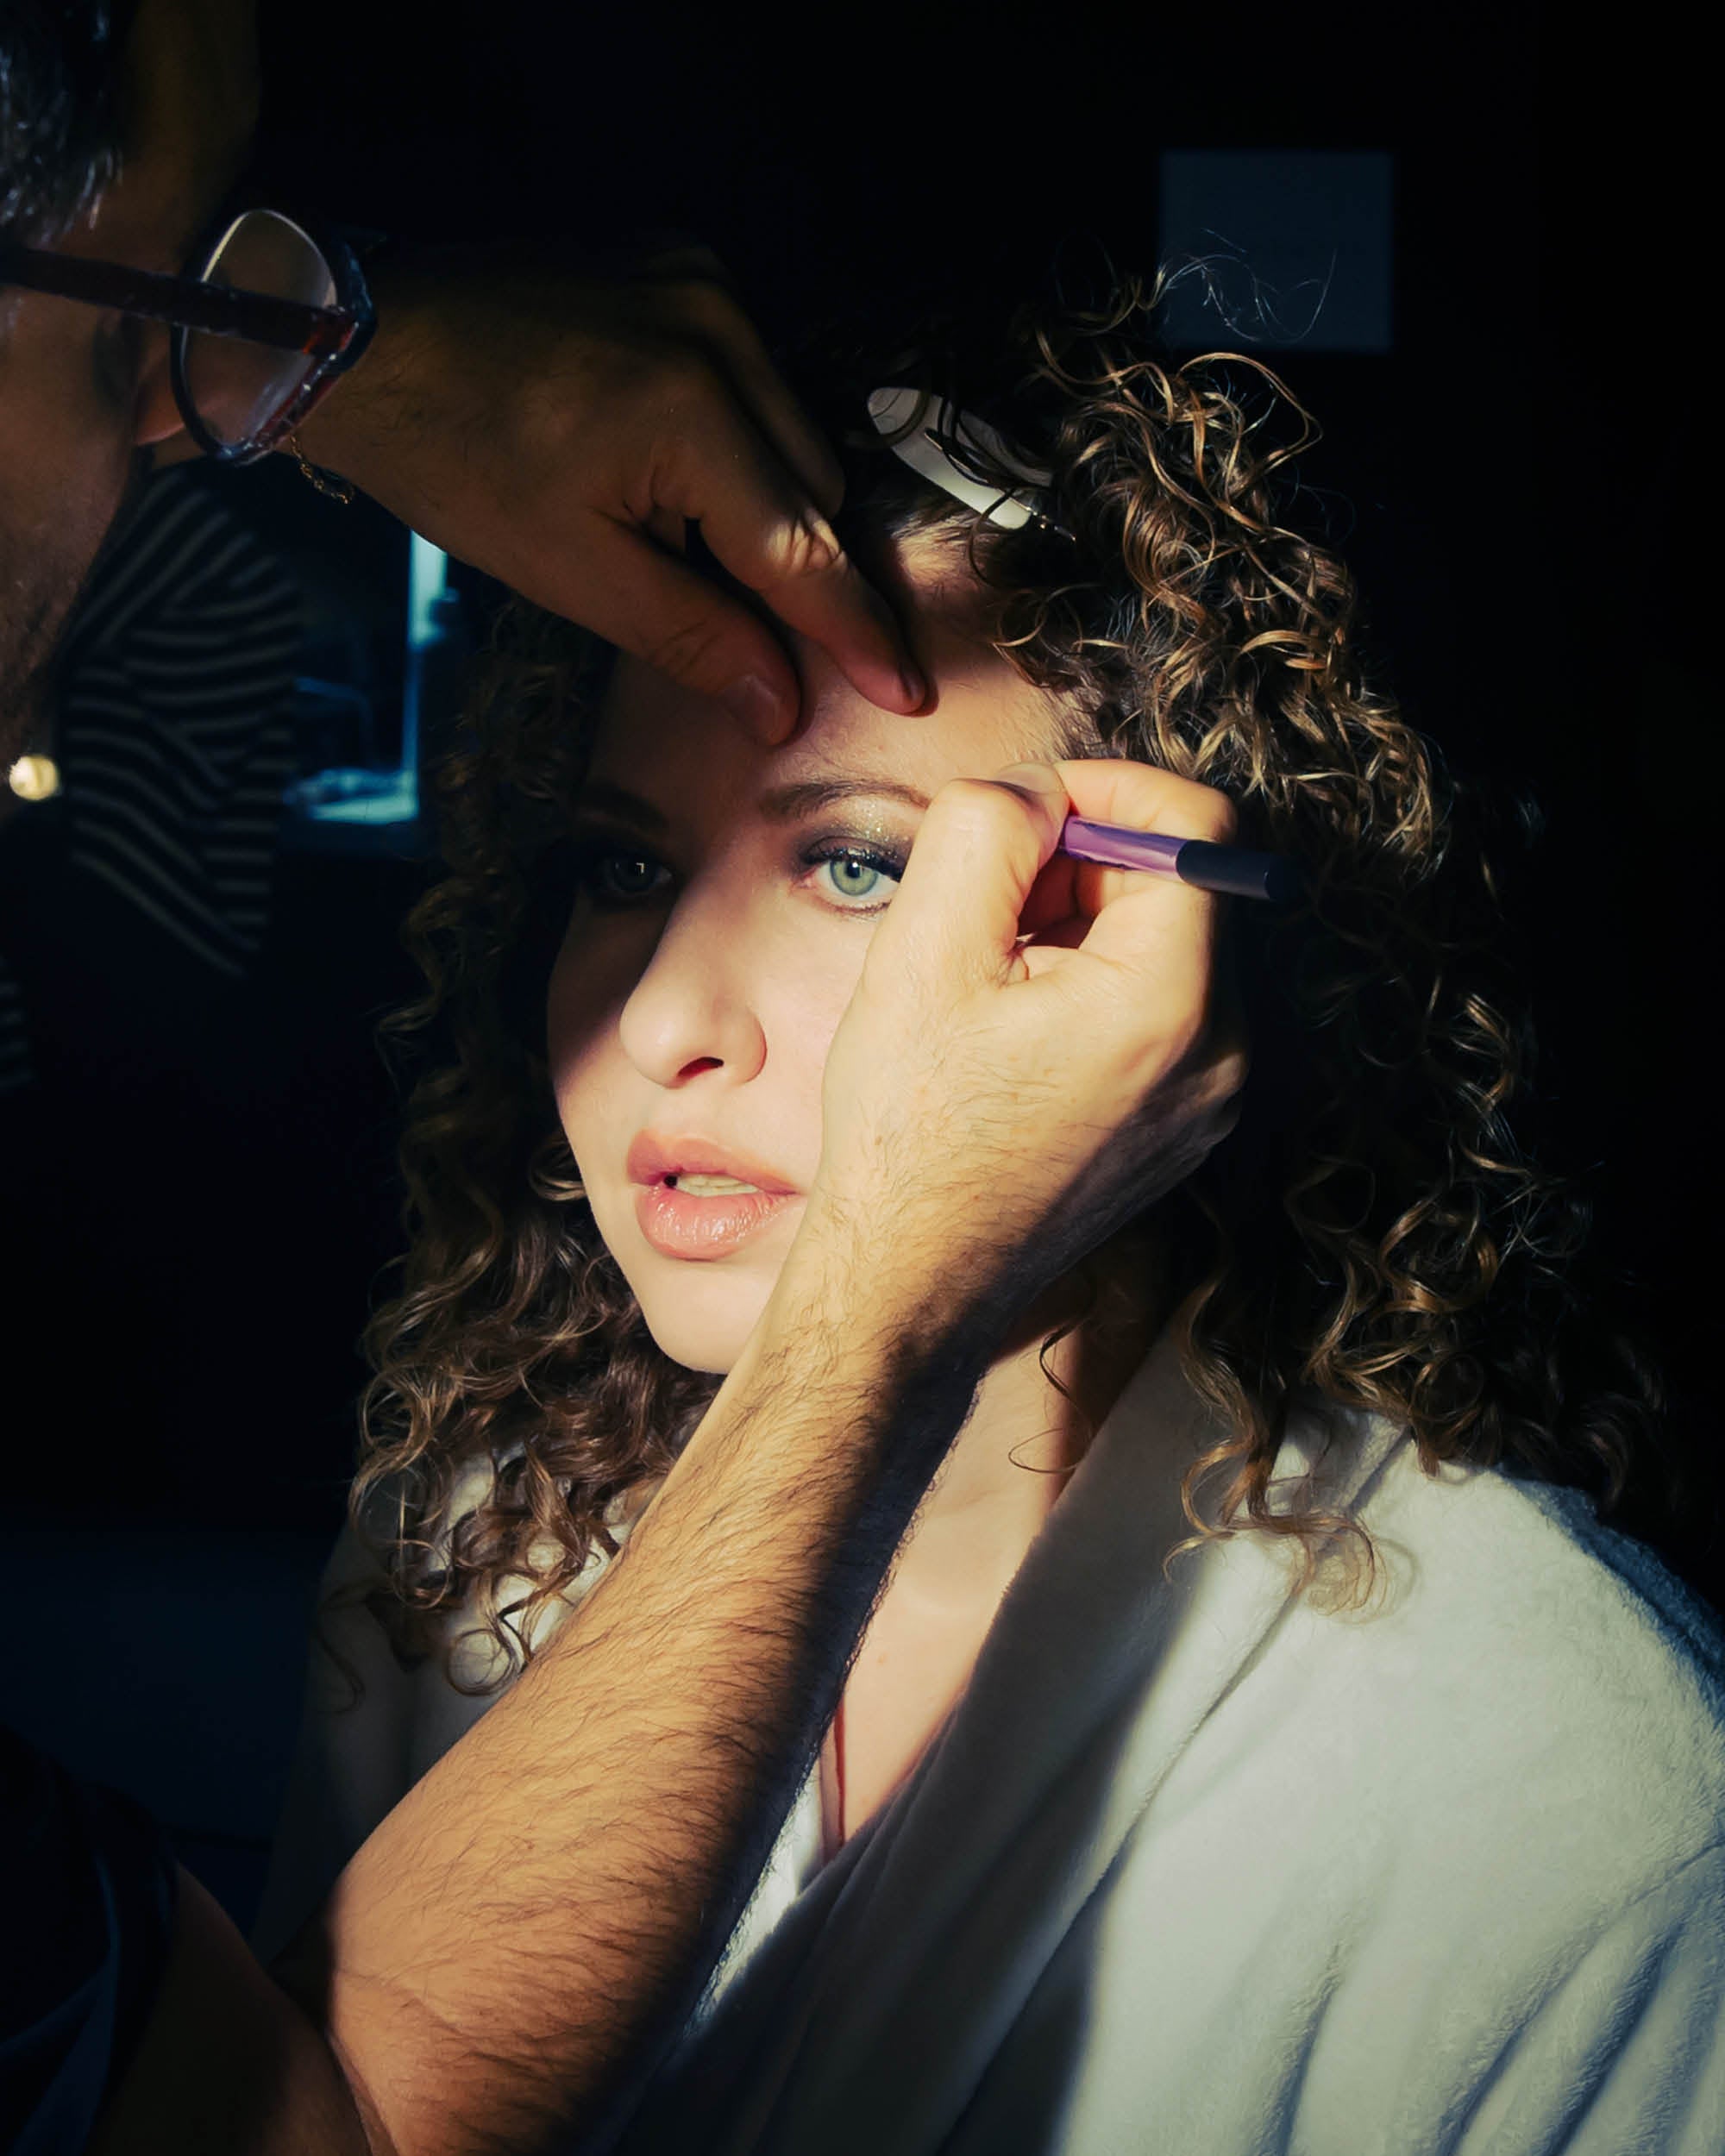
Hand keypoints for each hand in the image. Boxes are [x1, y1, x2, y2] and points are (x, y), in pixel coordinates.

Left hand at [290, 242, 922, 743]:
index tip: (908, 691)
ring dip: (764, 502)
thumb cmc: (449, 456)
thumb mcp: (568, 571)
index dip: (854, 632)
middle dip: (794, 569)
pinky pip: (754, 379)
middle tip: (756, 633)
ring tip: (675, 532)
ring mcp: (706, 287)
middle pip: (812, 491)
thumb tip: (780, 703)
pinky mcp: (685, 266)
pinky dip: (736, 439)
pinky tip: (666, 462)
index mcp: (691, 410)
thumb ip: (690, 634)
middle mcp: (721, 330)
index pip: (800, 550)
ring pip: (792, 435)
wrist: (358, 335)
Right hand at [780, 759, 1248, 1352]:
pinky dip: (1093, 986)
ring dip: (1081, 925)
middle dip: (1082, 864)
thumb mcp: (924, 948)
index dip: (1108, 786)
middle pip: (1182, 886)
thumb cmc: (907, 1131)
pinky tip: (1012, 1030)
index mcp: (1175, 1000)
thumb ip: (989, 825)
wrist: (909, 1281)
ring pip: (1166, 946)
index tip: (1028, 808)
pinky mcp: (1182, 1127)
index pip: (1196, 826)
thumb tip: (1040, 789)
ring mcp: (1209, 1099)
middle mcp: (1221, 1052)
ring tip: (990, 978)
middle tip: (984, 904)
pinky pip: (1159, 1012)